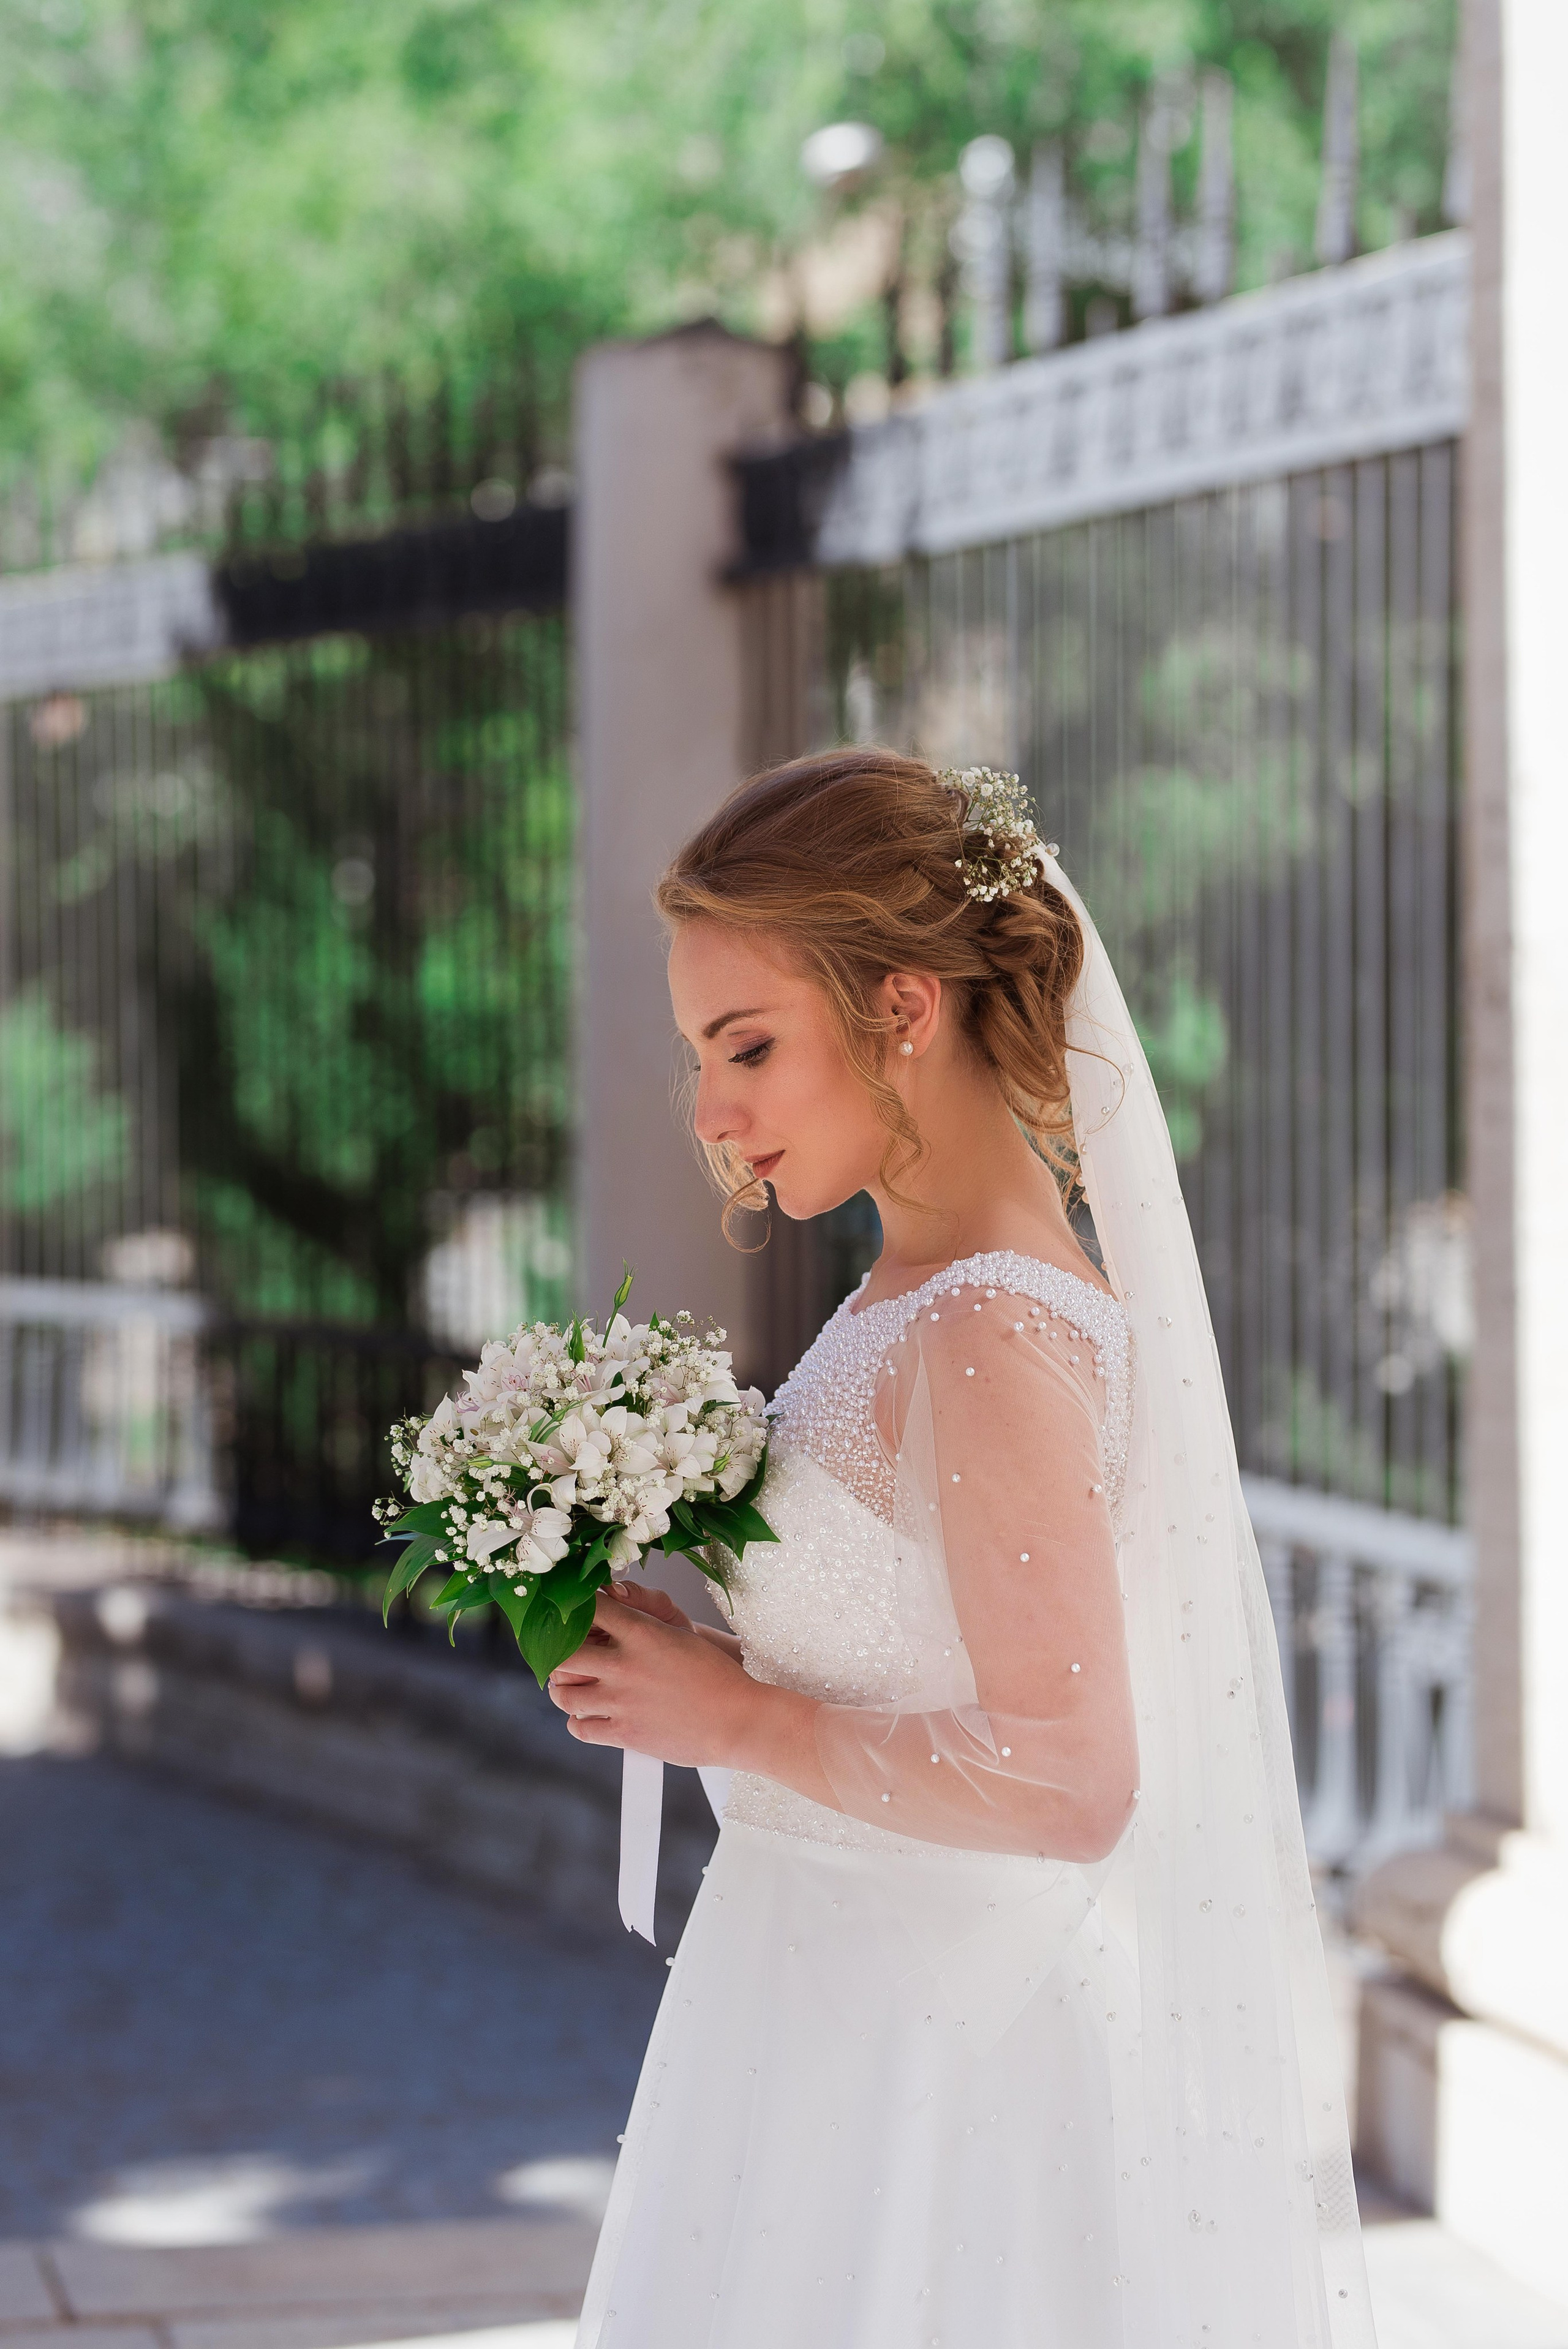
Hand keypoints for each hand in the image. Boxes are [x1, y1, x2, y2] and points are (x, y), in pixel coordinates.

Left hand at [546, 1582, 764, 1765]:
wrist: (738, 1720)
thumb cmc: (714, 1675)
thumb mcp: (678, 1636)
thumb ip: (641, 1624)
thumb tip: (611, 1610)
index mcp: (641, 1633)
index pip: (589, 1610)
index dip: (572, 1609)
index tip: (566, 1612)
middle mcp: (625, 1665)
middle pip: (562, 1653)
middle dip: (554, 1653)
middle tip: (558, 1655)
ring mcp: (621, 1701)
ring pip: (563, 1693)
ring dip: (561, 1689)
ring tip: (568, 1686)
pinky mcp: (624, 1734)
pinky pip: (579, 1728)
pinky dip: (577, 1722)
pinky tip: (586, 1715)